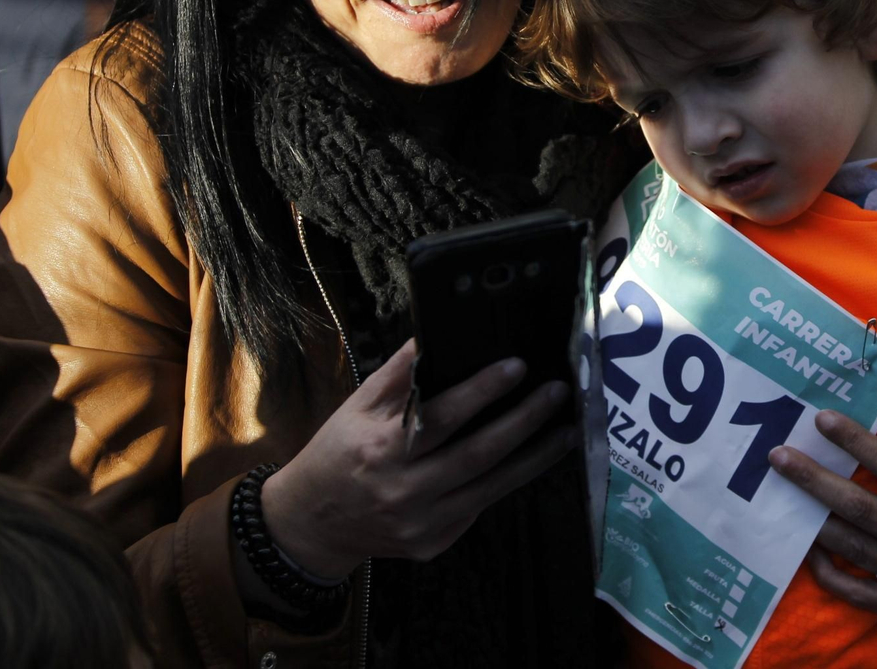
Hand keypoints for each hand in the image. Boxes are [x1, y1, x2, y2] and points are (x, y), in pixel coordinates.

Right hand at [260, 338, 573, 577]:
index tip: (517, 366)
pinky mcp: (433, 544)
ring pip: (491, 488)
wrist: (311, 524)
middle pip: (477, 455)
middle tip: (557, 392)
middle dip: (524, 421)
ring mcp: (420, 524)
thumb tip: (437, 332)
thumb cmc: (338, 453)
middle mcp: (402, 491)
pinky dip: (508, 481)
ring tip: (566, 430)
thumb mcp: (357, 407)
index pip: (441, 417)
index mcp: (380, 450)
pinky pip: (479, 508)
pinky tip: (532, 458)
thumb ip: (399, 373)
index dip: (482, 391)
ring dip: (534, 458)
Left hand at [768, 409, 876, 625]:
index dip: (855, 441)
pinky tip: (808, 548)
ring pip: (853, 547)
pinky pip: (859, 593)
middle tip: (777, 456)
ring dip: (814, 519)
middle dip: (814, 479)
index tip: (821, 418)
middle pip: (860, 508)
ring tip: (780, 494)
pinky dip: (829, 573)